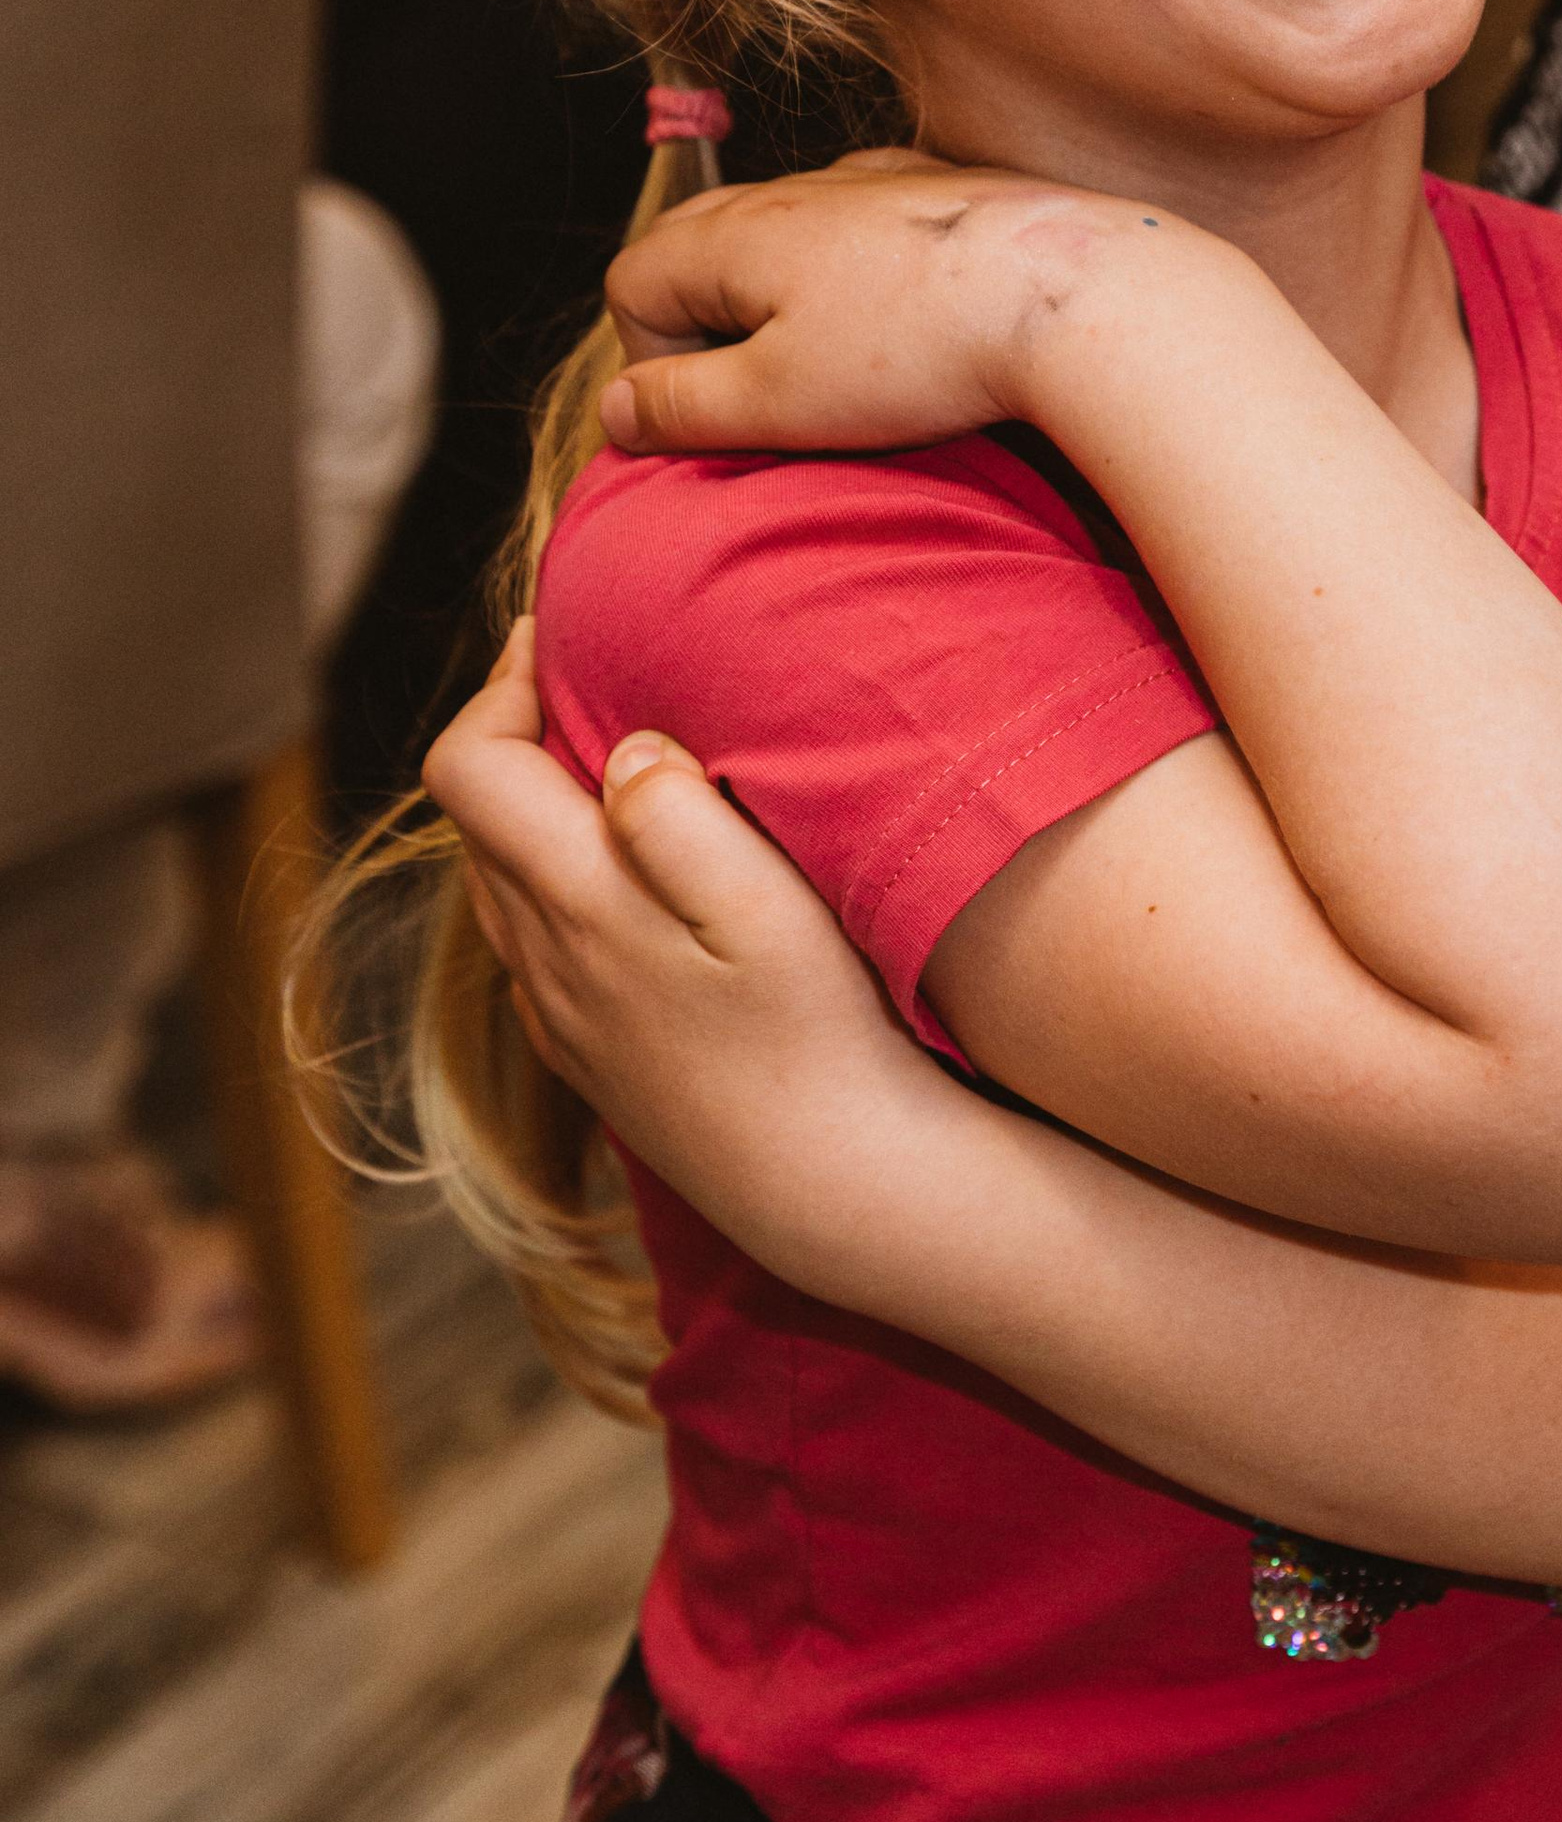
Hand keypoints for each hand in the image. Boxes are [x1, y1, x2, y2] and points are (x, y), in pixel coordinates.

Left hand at [424, 622, 939, 1257]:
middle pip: (474, 817)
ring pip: (498, 879)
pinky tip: (631, 874)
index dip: (502, 684)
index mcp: (576, 904)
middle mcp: (543, 959)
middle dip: (519, 731)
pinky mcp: (587, 1054)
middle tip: (597, 674)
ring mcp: (559, 1014)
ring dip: (535, 806)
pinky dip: (556, 878)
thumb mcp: (769, 909)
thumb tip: (622, 745)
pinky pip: (534, 939)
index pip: (469, 766)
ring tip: (618, 760)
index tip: (569, 635)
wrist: (832, 1186)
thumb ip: (680, 818)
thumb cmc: (819, 1035)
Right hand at [599, 150, 1208, 458]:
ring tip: (848, 368)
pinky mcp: (944, 195)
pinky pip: (865, 224)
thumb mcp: (777, 401)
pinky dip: (860, 272)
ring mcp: (873, 183)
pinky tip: (907, 317)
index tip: (719, 411)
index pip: (630, 283)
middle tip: (770, 397)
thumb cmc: (921, 352)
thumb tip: (615, 410)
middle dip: (706, 326)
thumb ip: (680, 405)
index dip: (653, 361)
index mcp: (736, 232)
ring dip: (786, 301)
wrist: (1073, 296)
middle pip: (696, 244)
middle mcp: (796, 189)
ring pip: (784, 233)